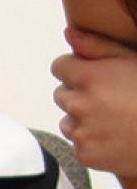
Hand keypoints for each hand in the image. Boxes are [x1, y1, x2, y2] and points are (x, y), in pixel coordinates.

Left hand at [51, 28, 136, 186]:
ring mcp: (81, 132)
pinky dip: (91, 142)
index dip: (76, 70)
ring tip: (114, 120)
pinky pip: (78, 143)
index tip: (93, 76)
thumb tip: (68, 34)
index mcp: (90, 78)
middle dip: (79, 94)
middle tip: (110, 100)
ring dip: (82, 119)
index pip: (59, 67)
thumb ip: (97, 46)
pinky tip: (115, 138)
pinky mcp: (85, 154)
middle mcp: (80, 105)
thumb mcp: (133, 60)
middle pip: (61, 94)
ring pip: (67, 121)